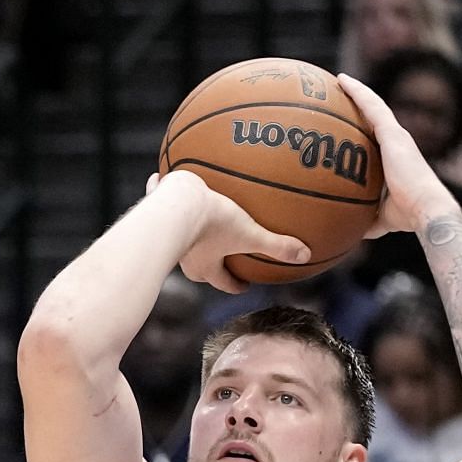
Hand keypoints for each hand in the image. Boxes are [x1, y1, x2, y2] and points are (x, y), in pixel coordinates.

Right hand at [149, 171, 310, 293]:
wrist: (176, 203)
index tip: (243, 284)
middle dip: (208, 262)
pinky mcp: (155, 208)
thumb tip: (306, 255)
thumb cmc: (212, 223)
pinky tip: (157, 177)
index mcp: (205, 265)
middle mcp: (184, 255)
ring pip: (177, 236)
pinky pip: (156, 200)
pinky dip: (158, 191)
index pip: (222, 281)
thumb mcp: (251, 234)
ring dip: (185, 230)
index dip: (235, 284)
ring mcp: (167, 233)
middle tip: (220, 256)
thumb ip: (277, 246)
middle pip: (198, 265)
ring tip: (192, 219)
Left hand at [336, 73, 457, 235]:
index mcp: (396, 158)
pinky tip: (343, 81)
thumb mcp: (382, 217)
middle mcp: (398, 142)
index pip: (377, 136)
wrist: (426, 209)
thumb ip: (369, 218)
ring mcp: (397, 136)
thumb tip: (352, 230)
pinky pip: (373, 107)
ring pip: (374, 106)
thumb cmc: (408, 216)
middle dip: (360, 104)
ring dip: (357, 91)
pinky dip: (358, 92)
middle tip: (338, 94)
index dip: (365, 125)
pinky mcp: (394, 134)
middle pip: (375, 116)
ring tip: (338, 81)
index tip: (349, 118)